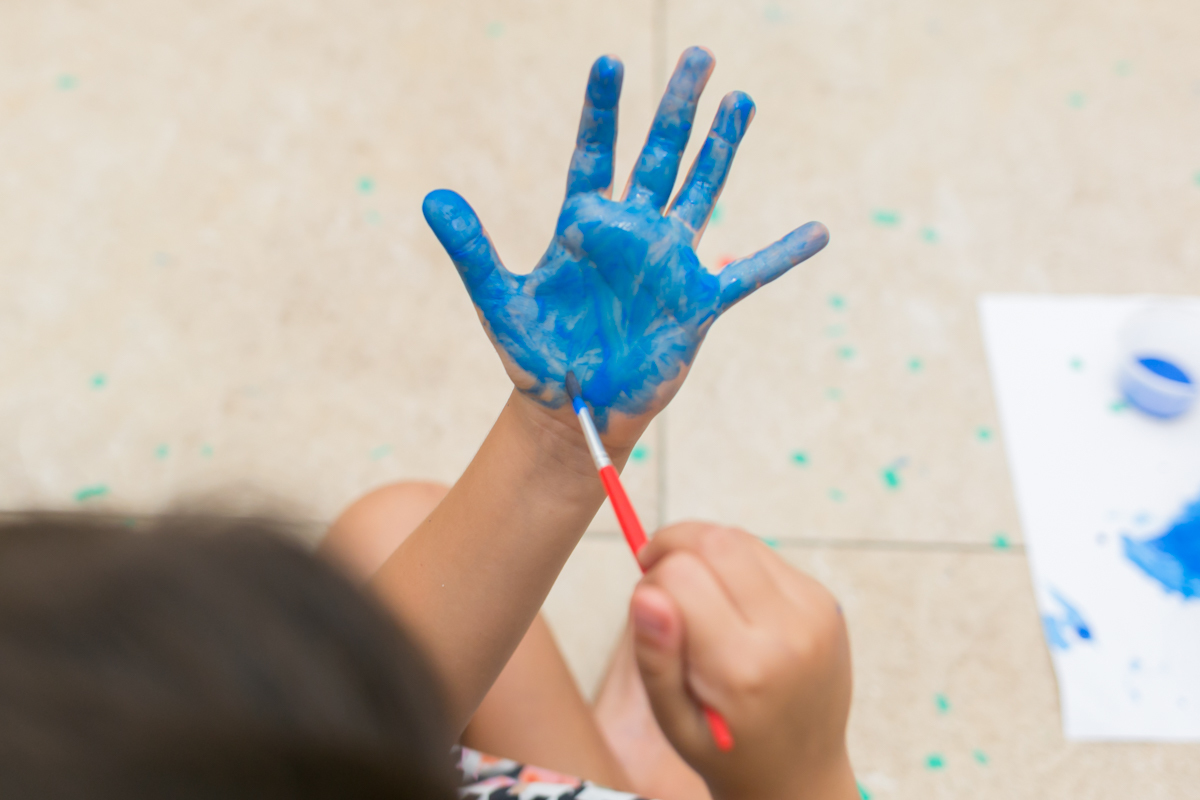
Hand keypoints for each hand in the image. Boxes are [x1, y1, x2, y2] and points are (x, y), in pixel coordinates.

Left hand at [422, 47, 828, 448]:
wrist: (572, 407)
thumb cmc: (537, 354)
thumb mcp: (499, 300)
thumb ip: (472, 248)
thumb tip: (431, 195)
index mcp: (583, 225)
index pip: (596, 153)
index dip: (603, 109)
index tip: (608, 61)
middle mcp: (632, 233)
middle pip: (659, 156)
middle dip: (677, 107)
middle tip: (700, 55)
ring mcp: (669, 264)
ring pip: (702, 192)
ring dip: (722, 149)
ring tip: (741, 100)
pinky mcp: (697, 303)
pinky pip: (748, 273)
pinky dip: (781, 253)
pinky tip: (818, 231)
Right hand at [631, 523, 857, 799]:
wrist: (800, 775)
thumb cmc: (727, 748)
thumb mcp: (674, 721)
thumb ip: (656, 656)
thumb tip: (645, 593)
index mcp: (742, 668)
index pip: (680, 575)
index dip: (651, 578)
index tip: (647, 603)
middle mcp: (787, 633)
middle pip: (716, 541)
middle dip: (674, 545)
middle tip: (658, 577)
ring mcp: (814, 613)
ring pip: (741, 539)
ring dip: (707, 552)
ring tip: (695, 594)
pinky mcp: (825, 602)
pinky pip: (767, 555)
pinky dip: (738, 566)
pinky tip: (732, 604)